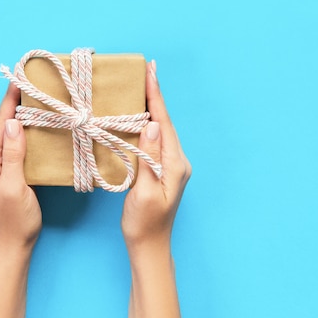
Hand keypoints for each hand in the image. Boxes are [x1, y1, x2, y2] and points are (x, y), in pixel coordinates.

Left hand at [0, 84, 41, 250]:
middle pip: (1, 124)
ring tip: (33, 95)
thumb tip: (14, 122)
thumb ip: (13, 154)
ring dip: (19, 113)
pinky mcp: (2, 167)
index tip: (20, 78)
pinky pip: (11, 141)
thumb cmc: (16, 218)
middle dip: (15, 102)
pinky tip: (32, 121)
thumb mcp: (16, 186)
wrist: (14, 242)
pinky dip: (22, 128)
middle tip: (31, 81)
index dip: (10, 100)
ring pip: (6, 131)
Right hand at [121, 60, 191, 317]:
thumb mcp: (145, 192)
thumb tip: (151, 126)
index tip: (151, 73)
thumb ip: (149, 158)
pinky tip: (139, 118)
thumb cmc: (145, 223)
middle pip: (165, 122)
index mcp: (175, 164)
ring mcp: (172, 165)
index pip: (164, 123)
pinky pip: (156, 140)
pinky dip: (148, 124)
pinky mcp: (164, 170)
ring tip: (142, 87)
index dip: (156, 97)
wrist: (150, 246)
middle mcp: (178, 161)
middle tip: (146, 72)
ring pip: (161, 130)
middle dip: (155, 97)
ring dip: (152, 108)